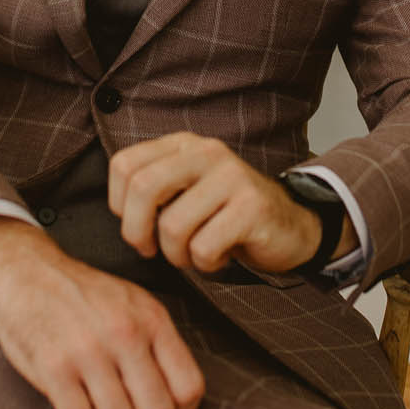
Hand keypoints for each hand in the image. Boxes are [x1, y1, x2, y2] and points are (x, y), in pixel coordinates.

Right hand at [0, 216, 204, 408]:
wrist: (27, 270)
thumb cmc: (85, 295)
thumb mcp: (134, 304)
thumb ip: (159, 343)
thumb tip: (181, 399)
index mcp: (151, 320)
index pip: (189, 388)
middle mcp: (125, 334)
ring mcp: (88, 352)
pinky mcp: (53, 367)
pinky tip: (76, 405)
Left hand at [108, 133, 336, 276]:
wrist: (291, 226)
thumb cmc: (226, 215)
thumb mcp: (187, 190)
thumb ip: (153, 189)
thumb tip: (118, 212)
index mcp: (183, 144)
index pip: (124, 165)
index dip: (118, 204)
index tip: (135, 225)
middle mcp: (207, 152)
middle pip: (143, 188)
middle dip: (136, 231)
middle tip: (149, 250)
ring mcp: (232, 177)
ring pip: (173, 226)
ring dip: (177, 255)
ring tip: (195, 253)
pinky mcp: (251, 207)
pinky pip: (204, 247)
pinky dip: (205, 264)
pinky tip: (221, 256)